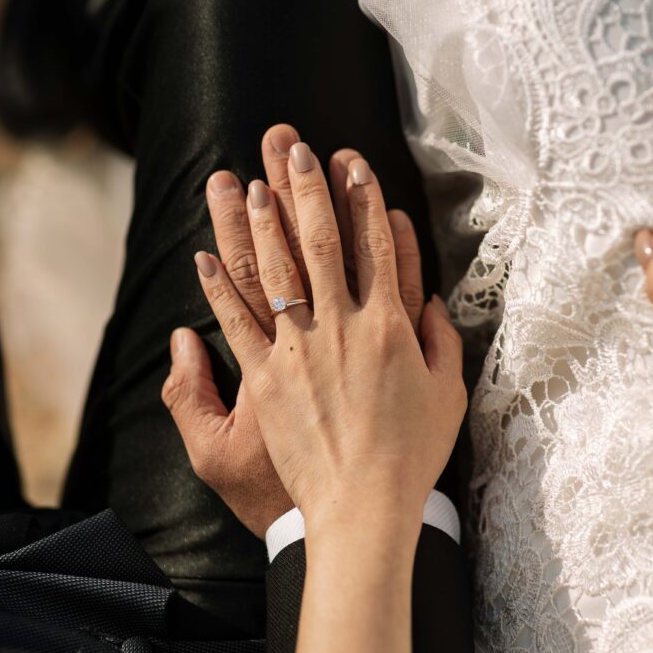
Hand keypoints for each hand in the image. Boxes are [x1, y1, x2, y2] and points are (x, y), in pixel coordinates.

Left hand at [162, 125, 427, 536]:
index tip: (350, 161)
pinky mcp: (265, 380)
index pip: (374, 247)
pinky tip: (204, 256)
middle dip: (304, 189)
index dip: (361, 199)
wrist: (364, 505)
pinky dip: (218, 289)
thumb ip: (442, 343)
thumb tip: (432, 304)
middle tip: (290, 146)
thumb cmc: (412, 455)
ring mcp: (298, 351)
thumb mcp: (448, 396)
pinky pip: (236, 325)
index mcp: (388, 328)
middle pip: (319, 244)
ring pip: (274, 273)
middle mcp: (341, 328)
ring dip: (259, 224)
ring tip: (248, 183)